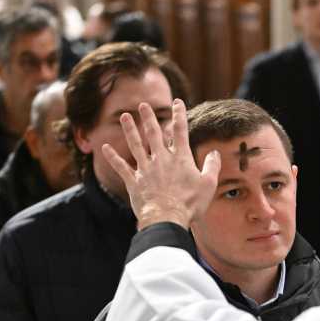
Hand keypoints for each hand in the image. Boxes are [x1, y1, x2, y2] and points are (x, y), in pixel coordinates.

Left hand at [101, 98, 220, 230]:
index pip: (180, 132)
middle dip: (149, 118)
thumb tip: (215, 153)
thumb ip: (212, 166)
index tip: (177, 103)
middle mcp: (161, 159)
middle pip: (154, 134)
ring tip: (124, 116)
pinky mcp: (134, 182)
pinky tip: (104, 147)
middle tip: (143, 105)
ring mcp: (145, 170)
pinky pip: (121, 167)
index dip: (179, 115)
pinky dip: (113, 157)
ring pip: (136, 145)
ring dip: (130, 130)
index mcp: (180, 159)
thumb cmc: (190, 203)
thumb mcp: (208, 184)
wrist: (167, 218)